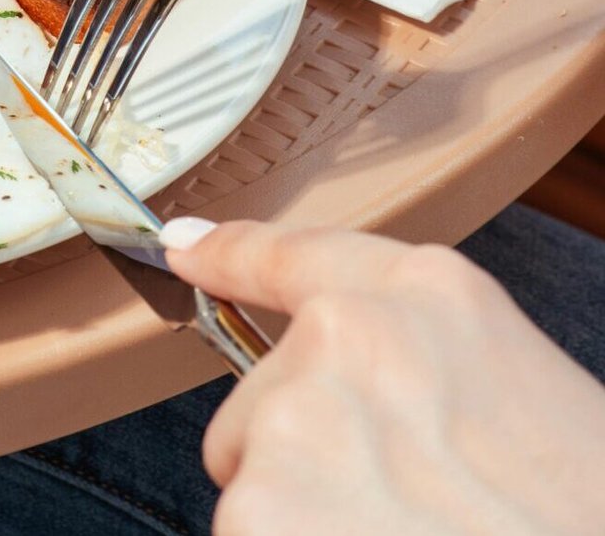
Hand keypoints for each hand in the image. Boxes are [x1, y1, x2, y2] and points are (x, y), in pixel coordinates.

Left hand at [161, 216, 604, 534]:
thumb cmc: (580, 511)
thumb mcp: (523, 402)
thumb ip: (427, 373)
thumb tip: (362, 396)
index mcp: (432, 295)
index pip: (302, 255)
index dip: (232, 252)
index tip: (186, 245)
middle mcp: (350, 332)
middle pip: (269, 401)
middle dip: (310, 463)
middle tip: (404, 514)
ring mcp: (299, 413)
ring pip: (256, 483)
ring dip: (302, 523)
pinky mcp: (260, 503)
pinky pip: (246, 535)